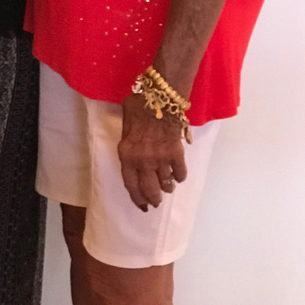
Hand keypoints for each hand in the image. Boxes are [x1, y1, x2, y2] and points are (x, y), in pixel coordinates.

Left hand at [118, 93, 186, 210]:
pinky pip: (180, 174)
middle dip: (154, 199)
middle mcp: (142, 161)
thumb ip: (127, 140)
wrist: (161, 98)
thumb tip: (132, 147)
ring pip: (166, 184)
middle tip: (156, 202)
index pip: (130, 184)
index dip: (137, 198)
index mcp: (126, 154)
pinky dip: (179, 176)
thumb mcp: (125, 123)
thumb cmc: (140, 106)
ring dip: (167, 187)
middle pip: (149, 190)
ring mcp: (160, 159)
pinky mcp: (176, 155)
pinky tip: (178, 174)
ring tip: (167, 185)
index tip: (142, 205)